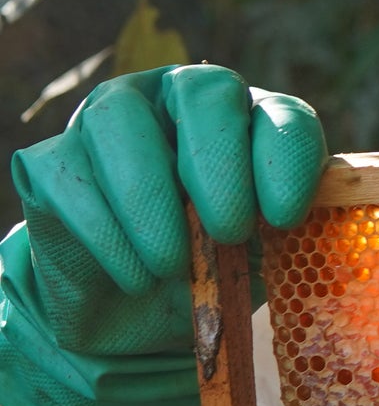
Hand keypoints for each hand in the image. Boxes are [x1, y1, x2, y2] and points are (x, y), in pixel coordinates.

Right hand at [0, 64, 325, 405]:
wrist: (135, 313)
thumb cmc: (213, 272)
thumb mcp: (259, 258)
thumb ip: (281, 237)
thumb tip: (298, 234)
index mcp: (252, 118)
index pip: (283, 116)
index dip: (287, 161)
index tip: (284, 219)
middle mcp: (182, 98)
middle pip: (204, 92)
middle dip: (220, 165)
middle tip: (229, 232)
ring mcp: (112, 118)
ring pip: (121, 118)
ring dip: (150, 196)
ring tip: (170, 264)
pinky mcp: (53, 159)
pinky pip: (71, 175)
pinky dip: (107, 232)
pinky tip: (135, 276)